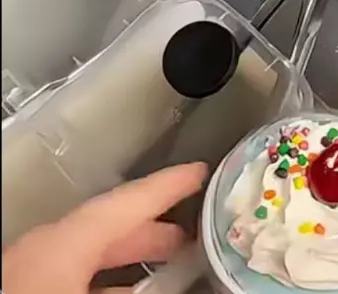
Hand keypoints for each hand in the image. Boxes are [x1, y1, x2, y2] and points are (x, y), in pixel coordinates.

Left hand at [1, 162, 207, 293]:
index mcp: (59, 248)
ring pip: (84, 256)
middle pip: (105, 229)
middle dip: (152, 230)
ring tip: (166, 270)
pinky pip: (66, 280)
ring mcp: (22, 277)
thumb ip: (148, 292)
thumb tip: (191, 288)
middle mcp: (37, 254)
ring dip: (127, 260)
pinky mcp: (19, 293)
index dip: (166, 187)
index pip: (124, 204)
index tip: (199, 174)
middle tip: (193, 232)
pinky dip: (101, 284)